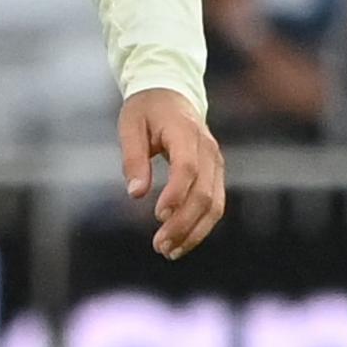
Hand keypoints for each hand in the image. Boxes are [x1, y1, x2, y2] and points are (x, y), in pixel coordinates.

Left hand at [120, 87, 225, 257]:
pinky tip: (181, 242)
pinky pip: (215, 204)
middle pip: (204, 193)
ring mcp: (216, 163)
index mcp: (186, 133)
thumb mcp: (130, 126)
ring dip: (194, 231)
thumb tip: (136, 193)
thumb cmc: (146, 110)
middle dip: (183, 223)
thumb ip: (133, 158)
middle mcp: (208, 150)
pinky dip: (200, 225)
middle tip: (158, 246)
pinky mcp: (215, 174)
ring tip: (169, 251)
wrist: (172, 94)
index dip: (176, 193)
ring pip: (215, 203)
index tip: (158, 215)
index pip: (187, 168)